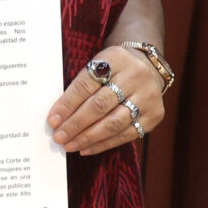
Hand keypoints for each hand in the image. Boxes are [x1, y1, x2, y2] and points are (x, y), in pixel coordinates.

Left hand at [49, 46, 167, 154]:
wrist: (147, 67)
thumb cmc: (113, 70)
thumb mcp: (98, 65)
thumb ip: (81, 87)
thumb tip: (58, 116)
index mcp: (115, 59)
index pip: (86, 84)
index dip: (67, 104)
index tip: (53, 120)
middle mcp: (135, 76)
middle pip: (100, 105)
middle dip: (76, 124)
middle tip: (59, 137)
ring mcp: (148, 96)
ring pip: (114, 122)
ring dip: (88, 137)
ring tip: (70, 145)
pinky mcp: (154, 114)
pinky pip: (126, 134)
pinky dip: (104, 143)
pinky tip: (87, 148)